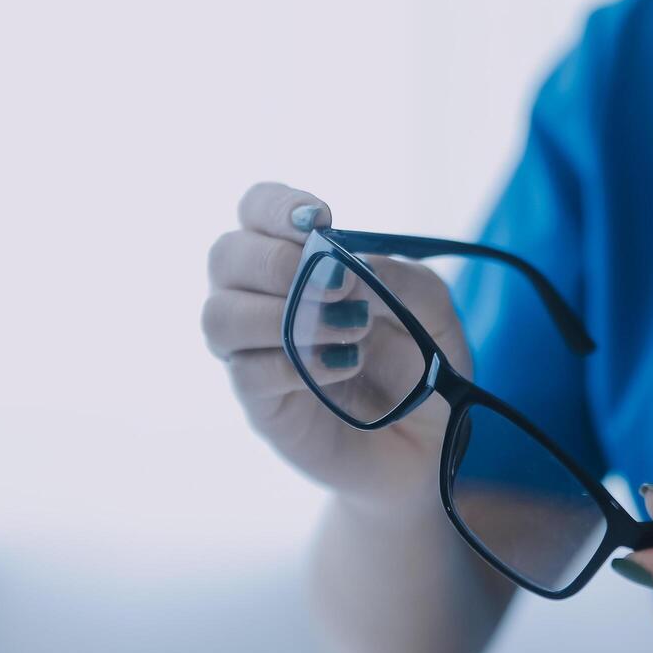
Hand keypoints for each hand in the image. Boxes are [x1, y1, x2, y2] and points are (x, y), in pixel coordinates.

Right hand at [202, 183, 472, 508]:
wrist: (430, 446)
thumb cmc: (423, 367)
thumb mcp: (433, 312)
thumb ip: (402, 279)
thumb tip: (349, 265)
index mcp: (298, 261)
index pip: (255, 210)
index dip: (276, 205)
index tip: (320, 220)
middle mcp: (262, 299)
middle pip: (224, 255)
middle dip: (276, 262)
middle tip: (340, 286)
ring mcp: (255, 352)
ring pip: (219, 316)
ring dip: (283, 314)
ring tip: (350, 330)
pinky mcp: (261, 403)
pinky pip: (247, 371)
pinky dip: (294, 363)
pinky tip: (343, 367)